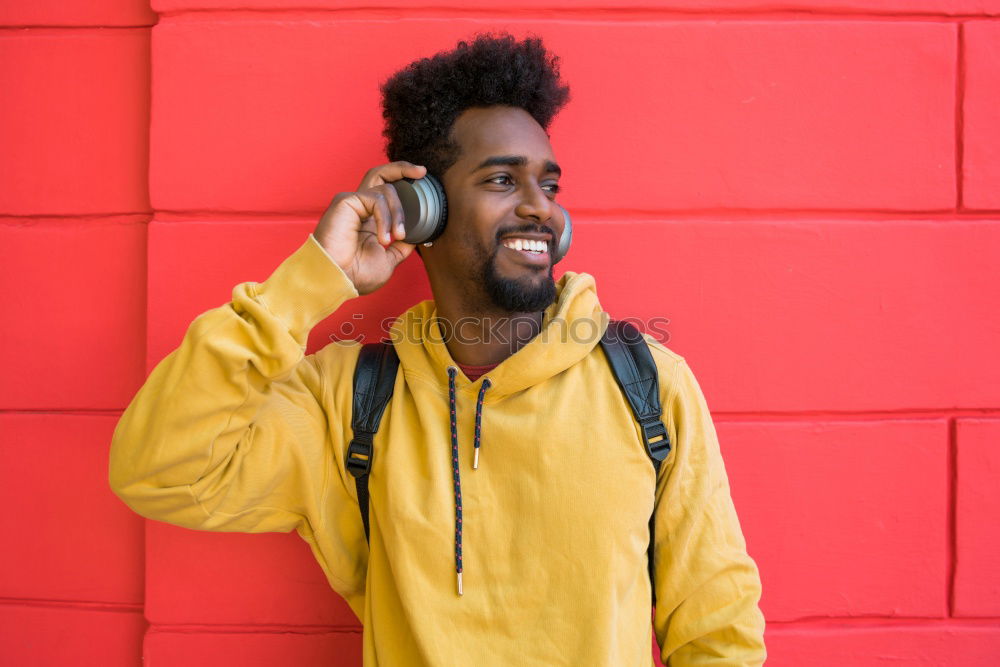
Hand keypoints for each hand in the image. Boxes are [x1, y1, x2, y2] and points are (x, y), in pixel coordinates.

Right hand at [313, 161, 425, 294]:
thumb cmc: (356, 275)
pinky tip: (383, 238)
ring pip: (386, 190)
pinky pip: (376, 200)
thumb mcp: (388, 260)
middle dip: (403, 169)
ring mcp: (352, 202)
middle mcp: (360, 207)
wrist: (337, 279)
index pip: (386, 191)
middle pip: (381, 174)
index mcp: (369, 219)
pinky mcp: (346, 201)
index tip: (421, 180)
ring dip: (398, 214)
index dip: (403, 183)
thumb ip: (401, 247)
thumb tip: (415, 237)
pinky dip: (386, 218)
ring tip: (397, 236)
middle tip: (422, 172)